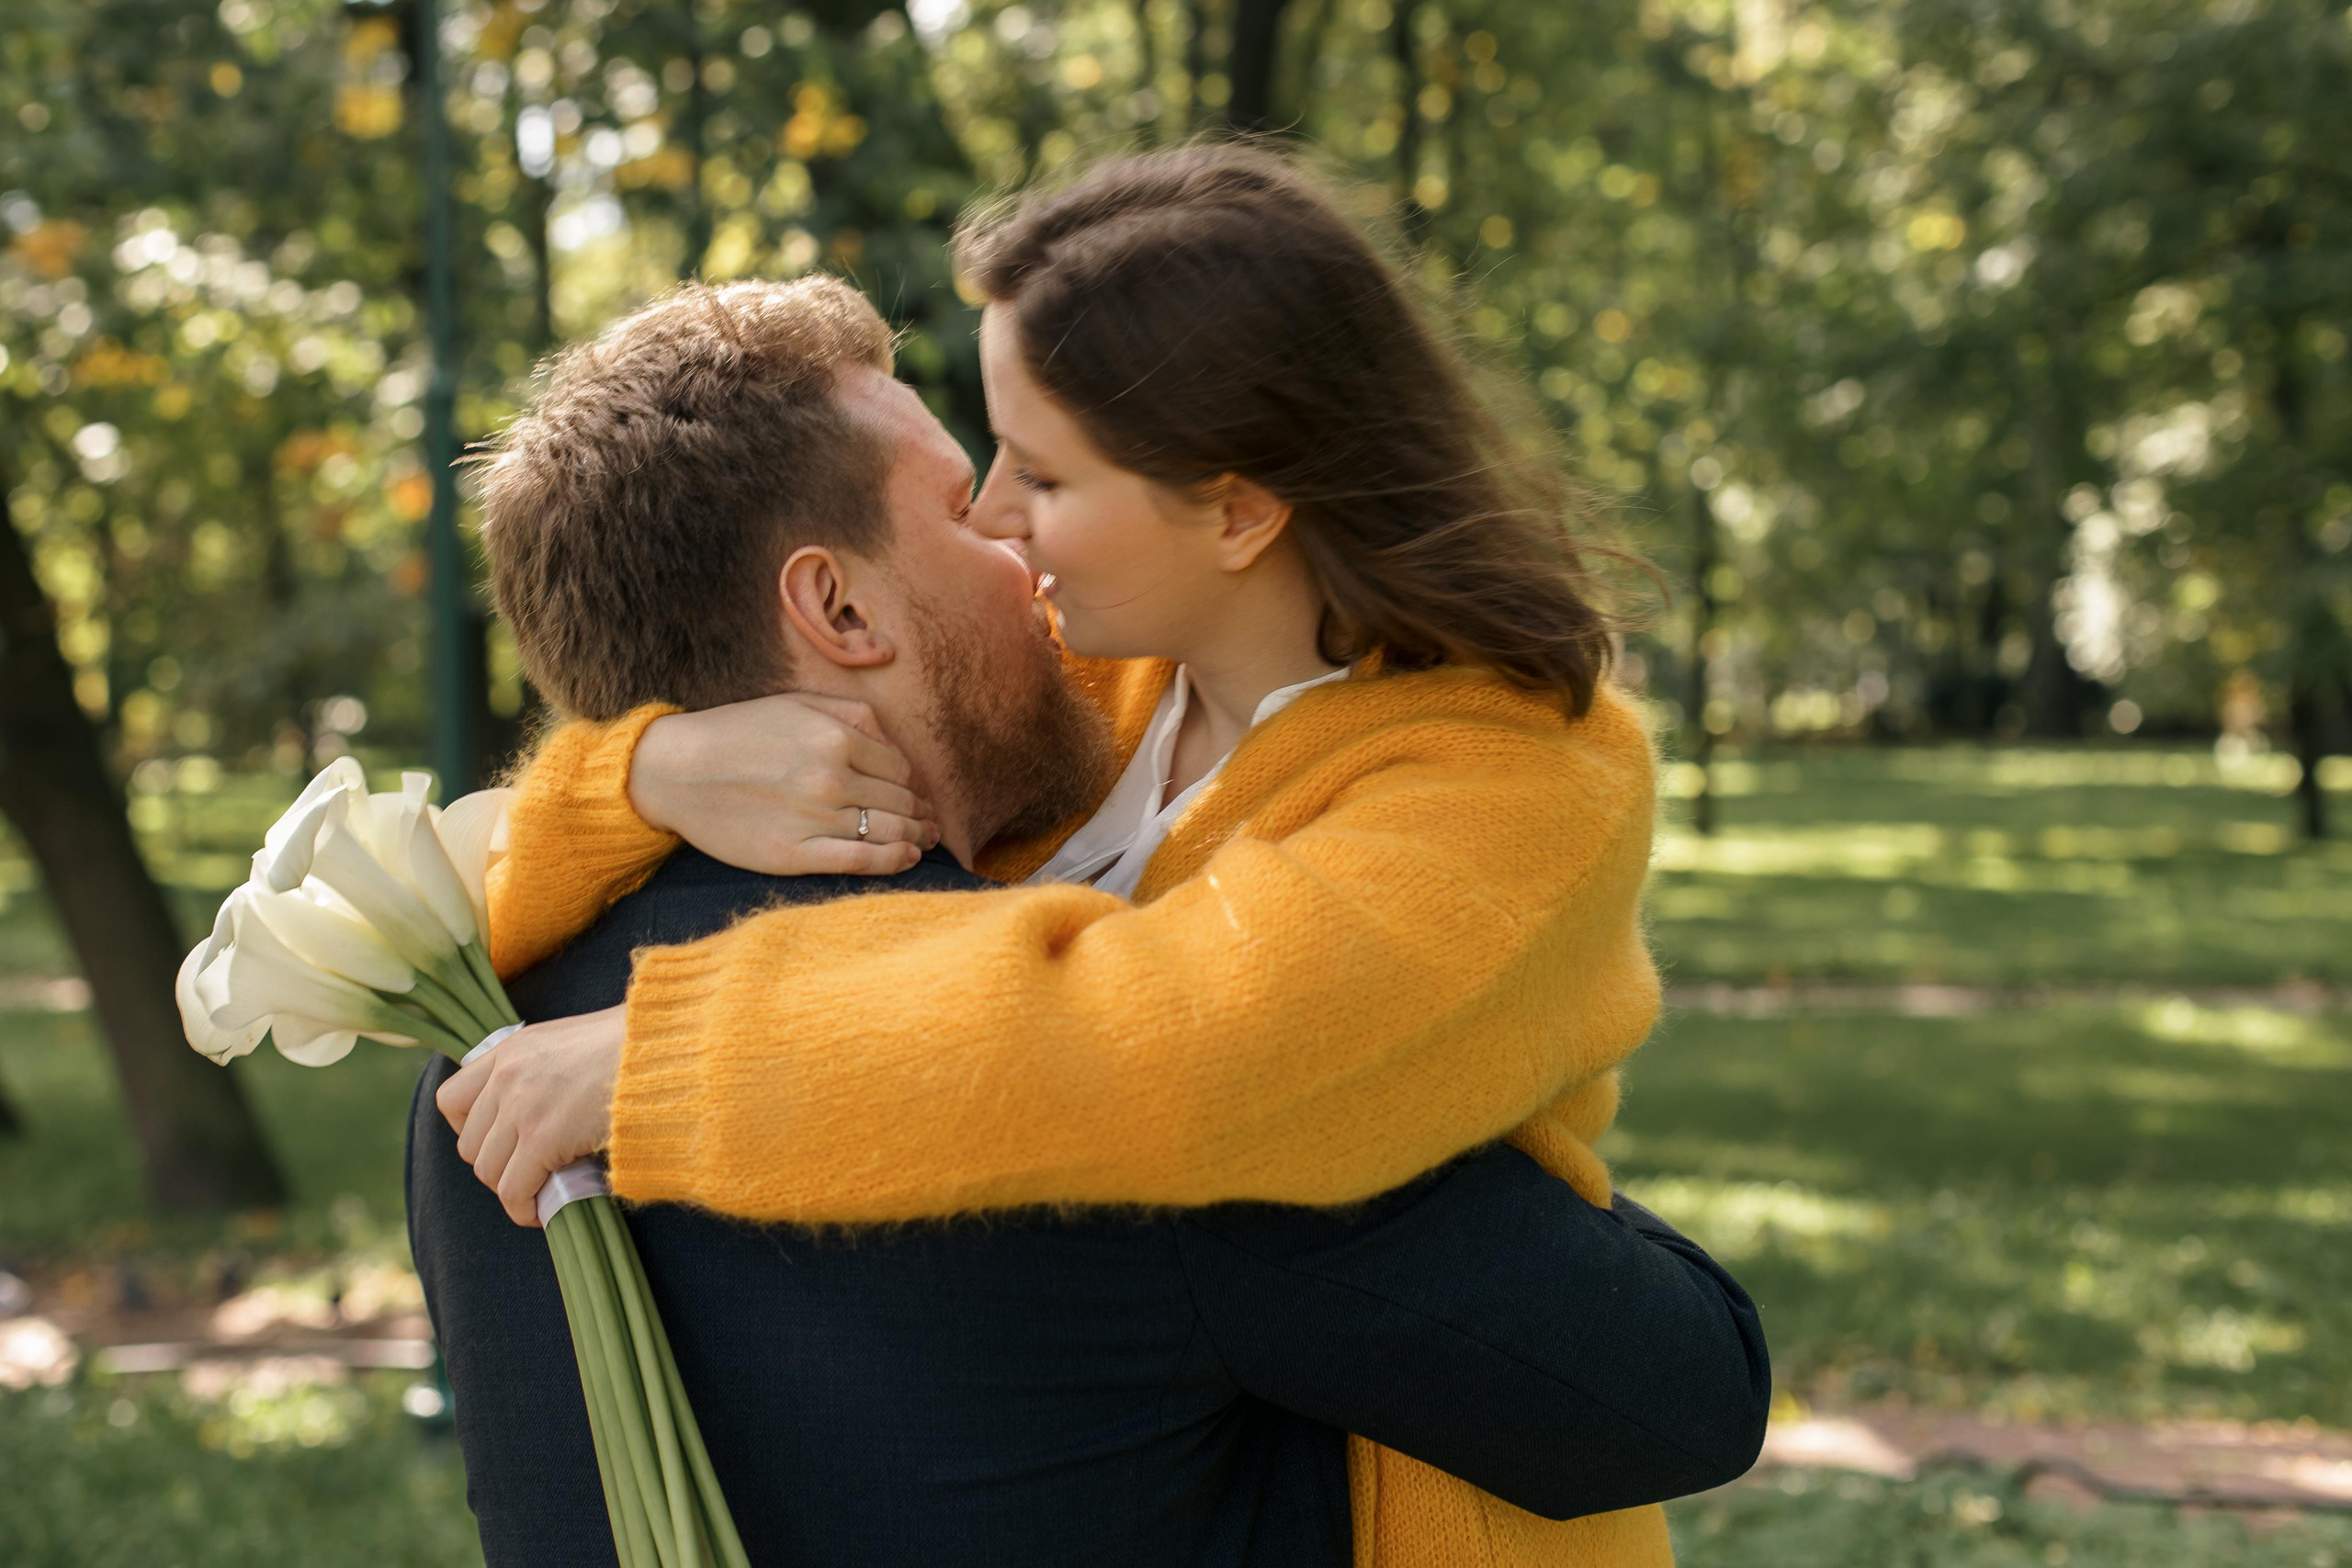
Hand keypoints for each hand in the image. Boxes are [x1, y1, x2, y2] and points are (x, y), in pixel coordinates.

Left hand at [437, 1006, 623, 1226]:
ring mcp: (521, 1107)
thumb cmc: (635, 1046)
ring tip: (538, 1191)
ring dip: (511, 1188)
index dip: (469, 1129)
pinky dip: (523, 1208)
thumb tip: (544, 1104)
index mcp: (510, 1049)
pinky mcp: (543, 1138)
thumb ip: (545, 1067)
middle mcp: (506, 1076)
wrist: (665, 1049)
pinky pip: (514, 1190)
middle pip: (469, 1144)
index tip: (499, 1140)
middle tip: (527, 1172)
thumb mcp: (573, 1041)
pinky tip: (542, 1211)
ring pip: (488, 1171)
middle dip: (495, 1164)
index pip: (451, 1099)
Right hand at [630, 693, 941, 876]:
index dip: (911, 781)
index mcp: (835, 738)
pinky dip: (892, 860)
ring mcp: (813, 819)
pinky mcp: (793, 855)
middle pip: (900, 800)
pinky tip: (908, 858)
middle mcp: (831, 778)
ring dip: (916, 836)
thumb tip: (893, 741)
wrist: (675, 769)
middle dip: (921, 811)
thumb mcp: (796, 703)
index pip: (899, 766)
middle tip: (932, 821)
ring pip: (888, 831)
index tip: (914, 792)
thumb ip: (852, 715)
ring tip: (926, 840)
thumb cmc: (736, 733)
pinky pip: (859, 861)